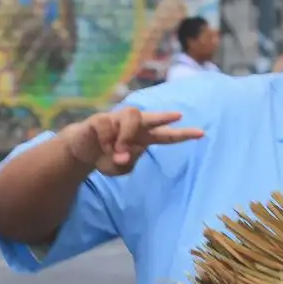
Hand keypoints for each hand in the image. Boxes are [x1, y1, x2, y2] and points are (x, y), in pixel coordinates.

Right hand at [64, 107, 203, 175]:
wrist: (81, 150)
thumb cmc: (106, 157)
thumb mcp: (119, 168)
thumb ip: (126, 163)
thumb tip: (122, 153)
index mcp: (143, 137)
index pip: (166, 135)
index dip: (183, 134)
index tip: (202, 133)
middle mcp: (132, 126)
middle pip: (151, 117)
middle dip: (164, 116)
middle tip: (178, 115)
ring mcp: (116, 120)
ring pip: (131, 116)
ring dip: (127, 136)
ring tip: (119, 153)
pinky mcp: (100, 119)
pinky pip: (107, 127)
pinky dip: (107, 142)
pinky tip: (104, 150)